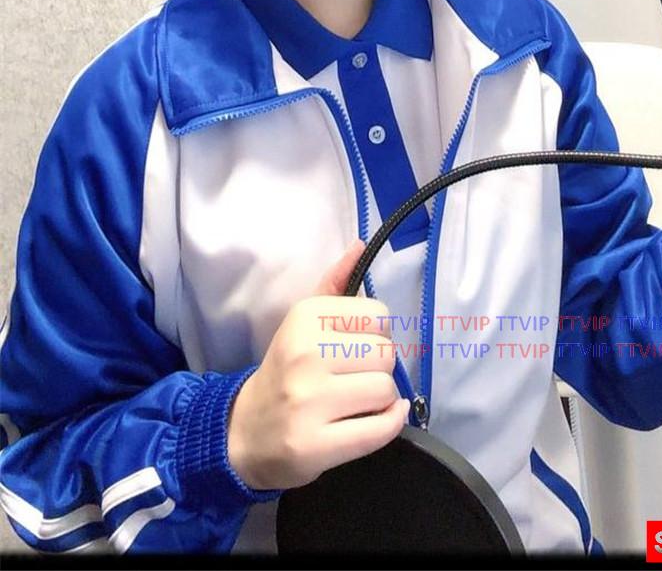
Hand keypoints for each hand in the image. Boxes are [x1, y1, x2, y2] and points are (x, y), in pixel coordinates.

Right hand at [226, 239, 408, 490]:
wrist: (243, 433)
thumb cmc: (284, 370)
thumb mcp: (301, 322)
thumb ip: (334, 285)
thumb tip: (361, 244)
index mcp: (304, 318)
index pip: (378, 315)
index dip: (374, 332)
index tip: (354, 345)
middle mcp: (304, 355)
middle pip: (385, 353)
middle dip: (378, 367)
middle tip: (354, 376)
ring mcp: (309, 403)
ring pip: (386, 390)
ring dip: (381, 398)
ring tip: (357, 400)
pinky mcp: (316, 446)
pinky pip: (381, 428)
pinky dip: (389, 423)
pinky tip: (377, 418)